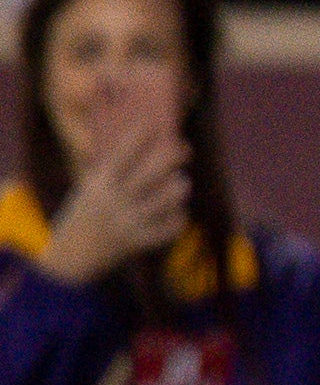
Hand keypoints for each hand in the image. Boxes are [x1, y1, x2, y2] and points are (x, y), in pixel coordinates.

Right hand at [40, 125, 189, 283]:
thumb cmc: (84, 216)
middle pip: (150, 174)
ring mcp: (127, 224)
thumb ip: (108, 169)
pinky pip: (170, 227)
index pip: (121, 156)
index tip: (153, 123)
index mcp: (98, 186)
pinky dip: (177, 218)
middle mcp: (113, 202)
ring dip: (178, 187)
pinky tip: (176, 213)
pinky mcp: (138, 243)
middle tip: (184, 148)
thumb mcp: (88, 190)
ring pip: (167, 199)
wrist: (69, 260)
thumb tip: (136, 141)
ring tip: (180, 183)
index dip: (138, 138)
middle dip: (171, 157)